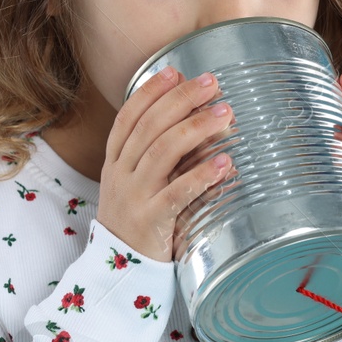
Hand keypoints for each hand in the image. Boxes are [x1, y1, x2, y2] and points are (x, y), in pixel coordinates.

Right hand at [97, 66, 237, 261]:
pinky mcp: (151, 221)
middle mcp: (121, 174)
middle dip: (181, 100)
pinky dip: (202, 175)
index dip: (151, 91)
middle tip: (212, 83)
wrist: (119, 271)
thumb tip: (195, 115)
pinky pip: (177, 193)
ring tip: (225, 114)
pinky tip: (225, 161)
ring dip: (196, 128)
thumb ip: (157, 153)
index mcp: (115, 161)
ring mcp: (134, 197)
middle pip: (149, 127)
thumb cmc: (138, 220)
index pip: (128, 117)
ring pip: (162, 152)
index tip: (175, 70)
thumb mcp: (137, 183)